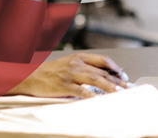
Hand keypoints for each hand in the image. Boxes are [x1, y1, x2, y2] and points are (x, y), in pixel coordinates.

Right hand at [11, 53, 130, 98]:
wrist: (30, 76)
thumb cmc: (49, 73)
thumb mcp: (68, 65)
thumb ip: (83, 69)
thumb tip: (101, 78)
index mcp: (79, 57)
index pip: (103, 60)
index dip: (115, 68)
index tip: (123, 76)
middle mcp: (77, 64)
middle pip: (102, 71)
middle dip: (117, 81)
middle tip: (127, 88)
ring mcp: (71, 74)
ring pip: (96, 79)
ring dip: (110, 87)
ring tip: (119, 94)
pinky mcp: (65, 85)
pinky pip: (82, 91)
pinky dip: (92, 96)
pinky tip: (99, 100)